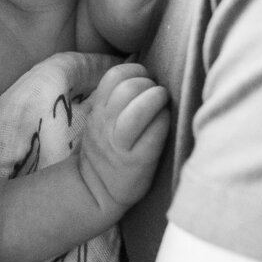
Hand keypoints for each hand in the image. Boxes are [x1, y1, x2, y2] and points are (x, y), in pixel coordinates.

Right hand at [77, 63, 169, 217]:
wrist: (95, 191)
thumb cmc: (107, 150)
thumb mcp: (101, 120)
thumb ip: (115, 97)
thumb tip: (144, 71)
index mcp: (98, 110)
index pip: (115, 76)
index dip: (136, 71)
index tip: (146, 81)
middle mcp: (106, 124)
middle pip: (128, 88)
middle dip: (150, 85)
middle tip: (158, 95)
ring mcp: (120, 144)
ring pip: (138, 108)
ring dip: (157, 99)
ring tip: (163, 104)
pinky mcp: (137, 162)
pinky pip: (153, 134)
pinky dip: (163, 122)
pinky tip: (166, 123)